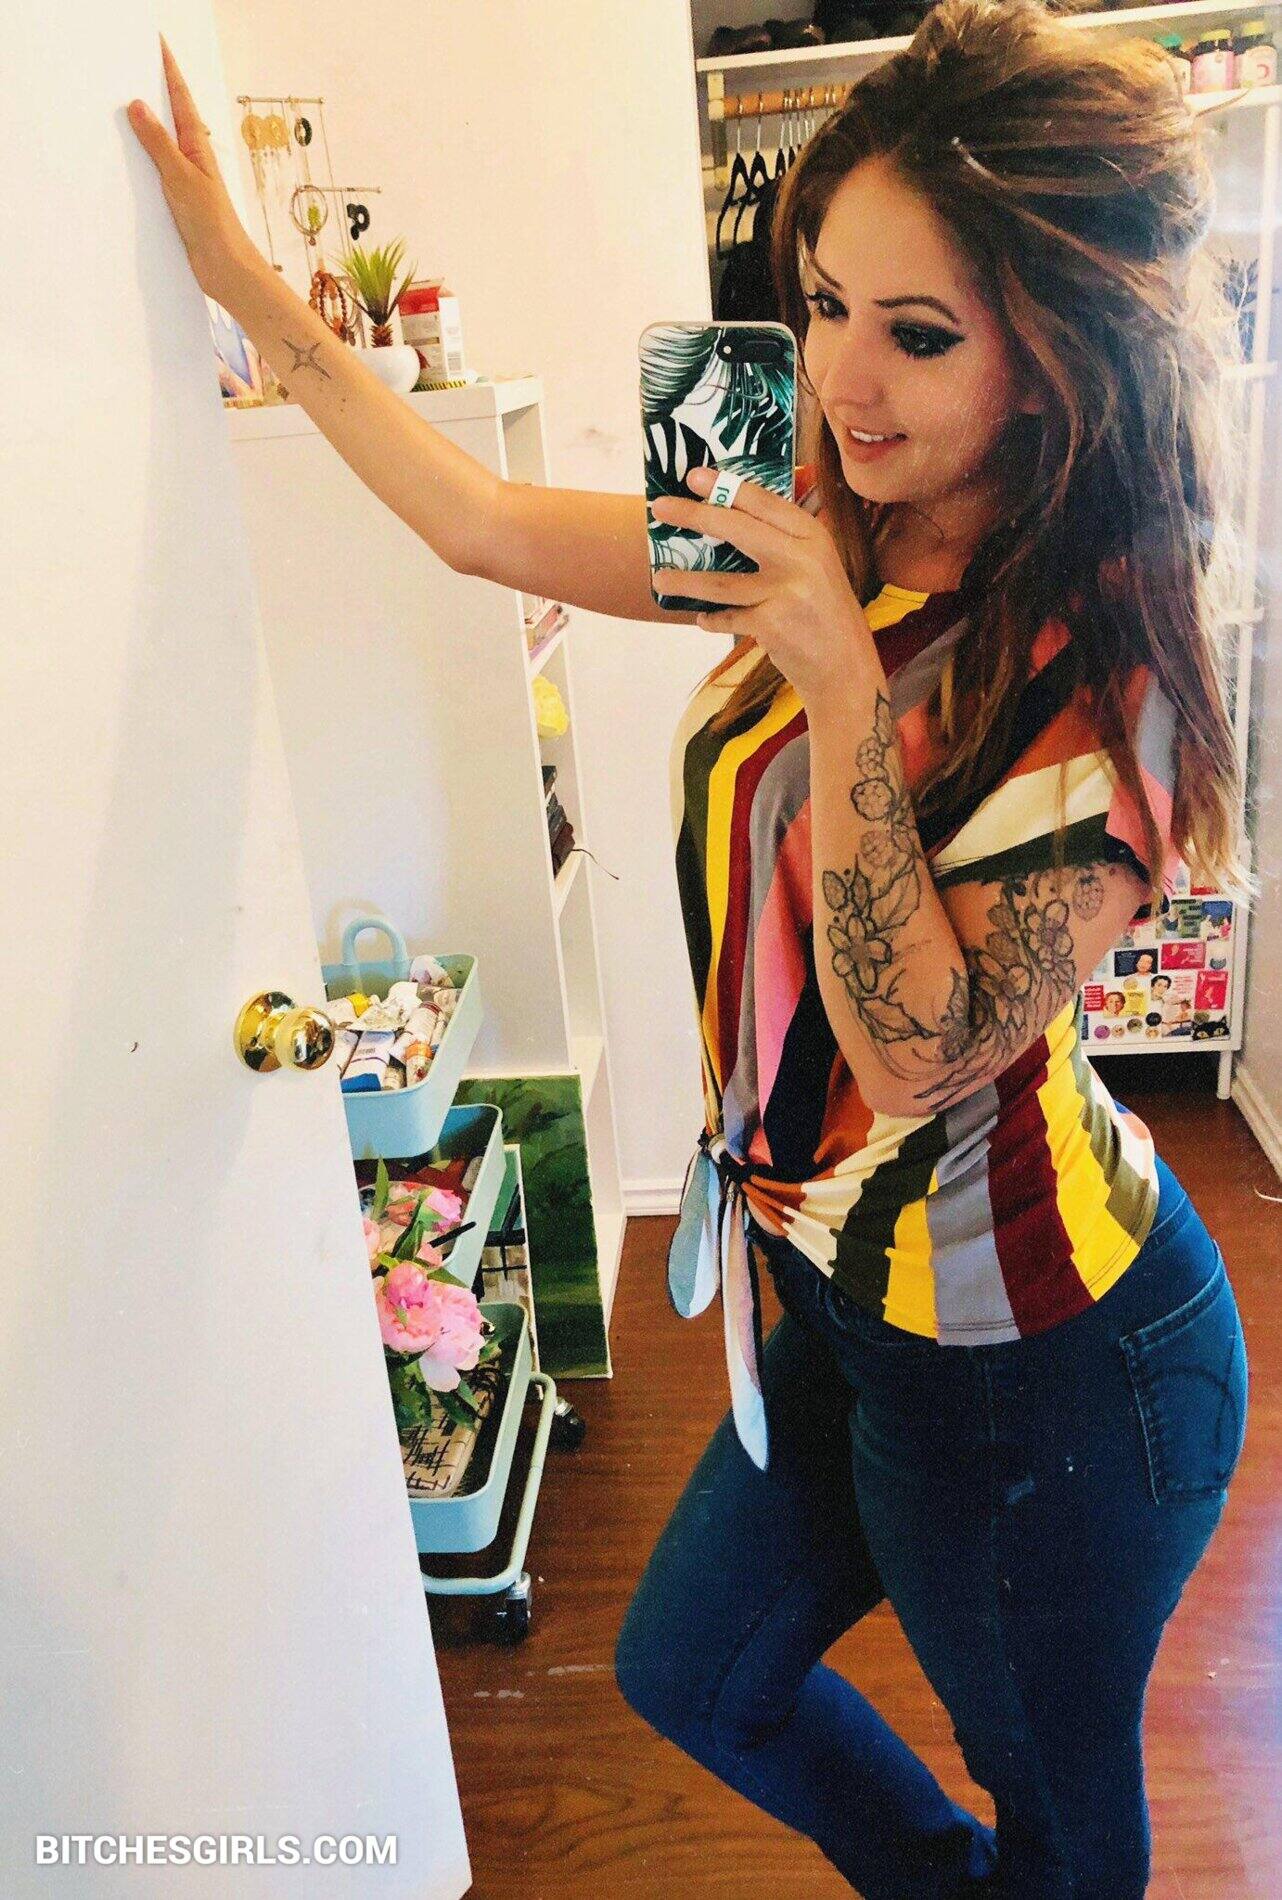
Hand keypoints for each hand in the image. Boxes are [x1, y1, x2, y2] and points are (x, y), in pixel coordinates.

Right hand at [126, 37, 258, 308]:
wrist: (227, 269)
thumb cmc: (213, 224)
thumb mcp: (181, 177)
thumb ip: (158, 142)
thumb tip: (138, 106)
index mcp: (197, 145)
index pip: (180, 98)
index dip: (169, 70)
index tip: (157, 44)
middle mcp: (193, 158)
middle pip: (170, 117)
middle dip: (155, 91)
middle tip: (135, 66)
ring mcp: (186, 179)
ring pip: (162, 144)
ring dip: (146, 126)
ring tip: (125, 104)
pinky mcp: (179, 201)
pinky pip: (156, 171)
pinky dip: (143, 159)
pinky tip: (128, 159)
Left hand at [650, 465, 876, 706]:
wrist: (846, 668)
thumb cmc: (826, 614)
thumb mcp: (818, 567)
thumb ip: (785, 543)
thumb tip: (732, 516)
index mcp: (813, 537)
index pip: (763, 502)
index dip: (726, 487)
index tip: (694, 476)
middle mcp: (801, 559)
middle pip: (736, 529)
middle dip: (693, 516)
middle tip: (659, 508)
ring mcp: (786, 592)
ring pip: (720, 581)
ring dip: (684, 580)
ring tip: (659, 578)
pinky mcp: (772, 624)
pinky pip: (728, 617)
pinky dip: (712, 619)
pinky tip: (703, 619)